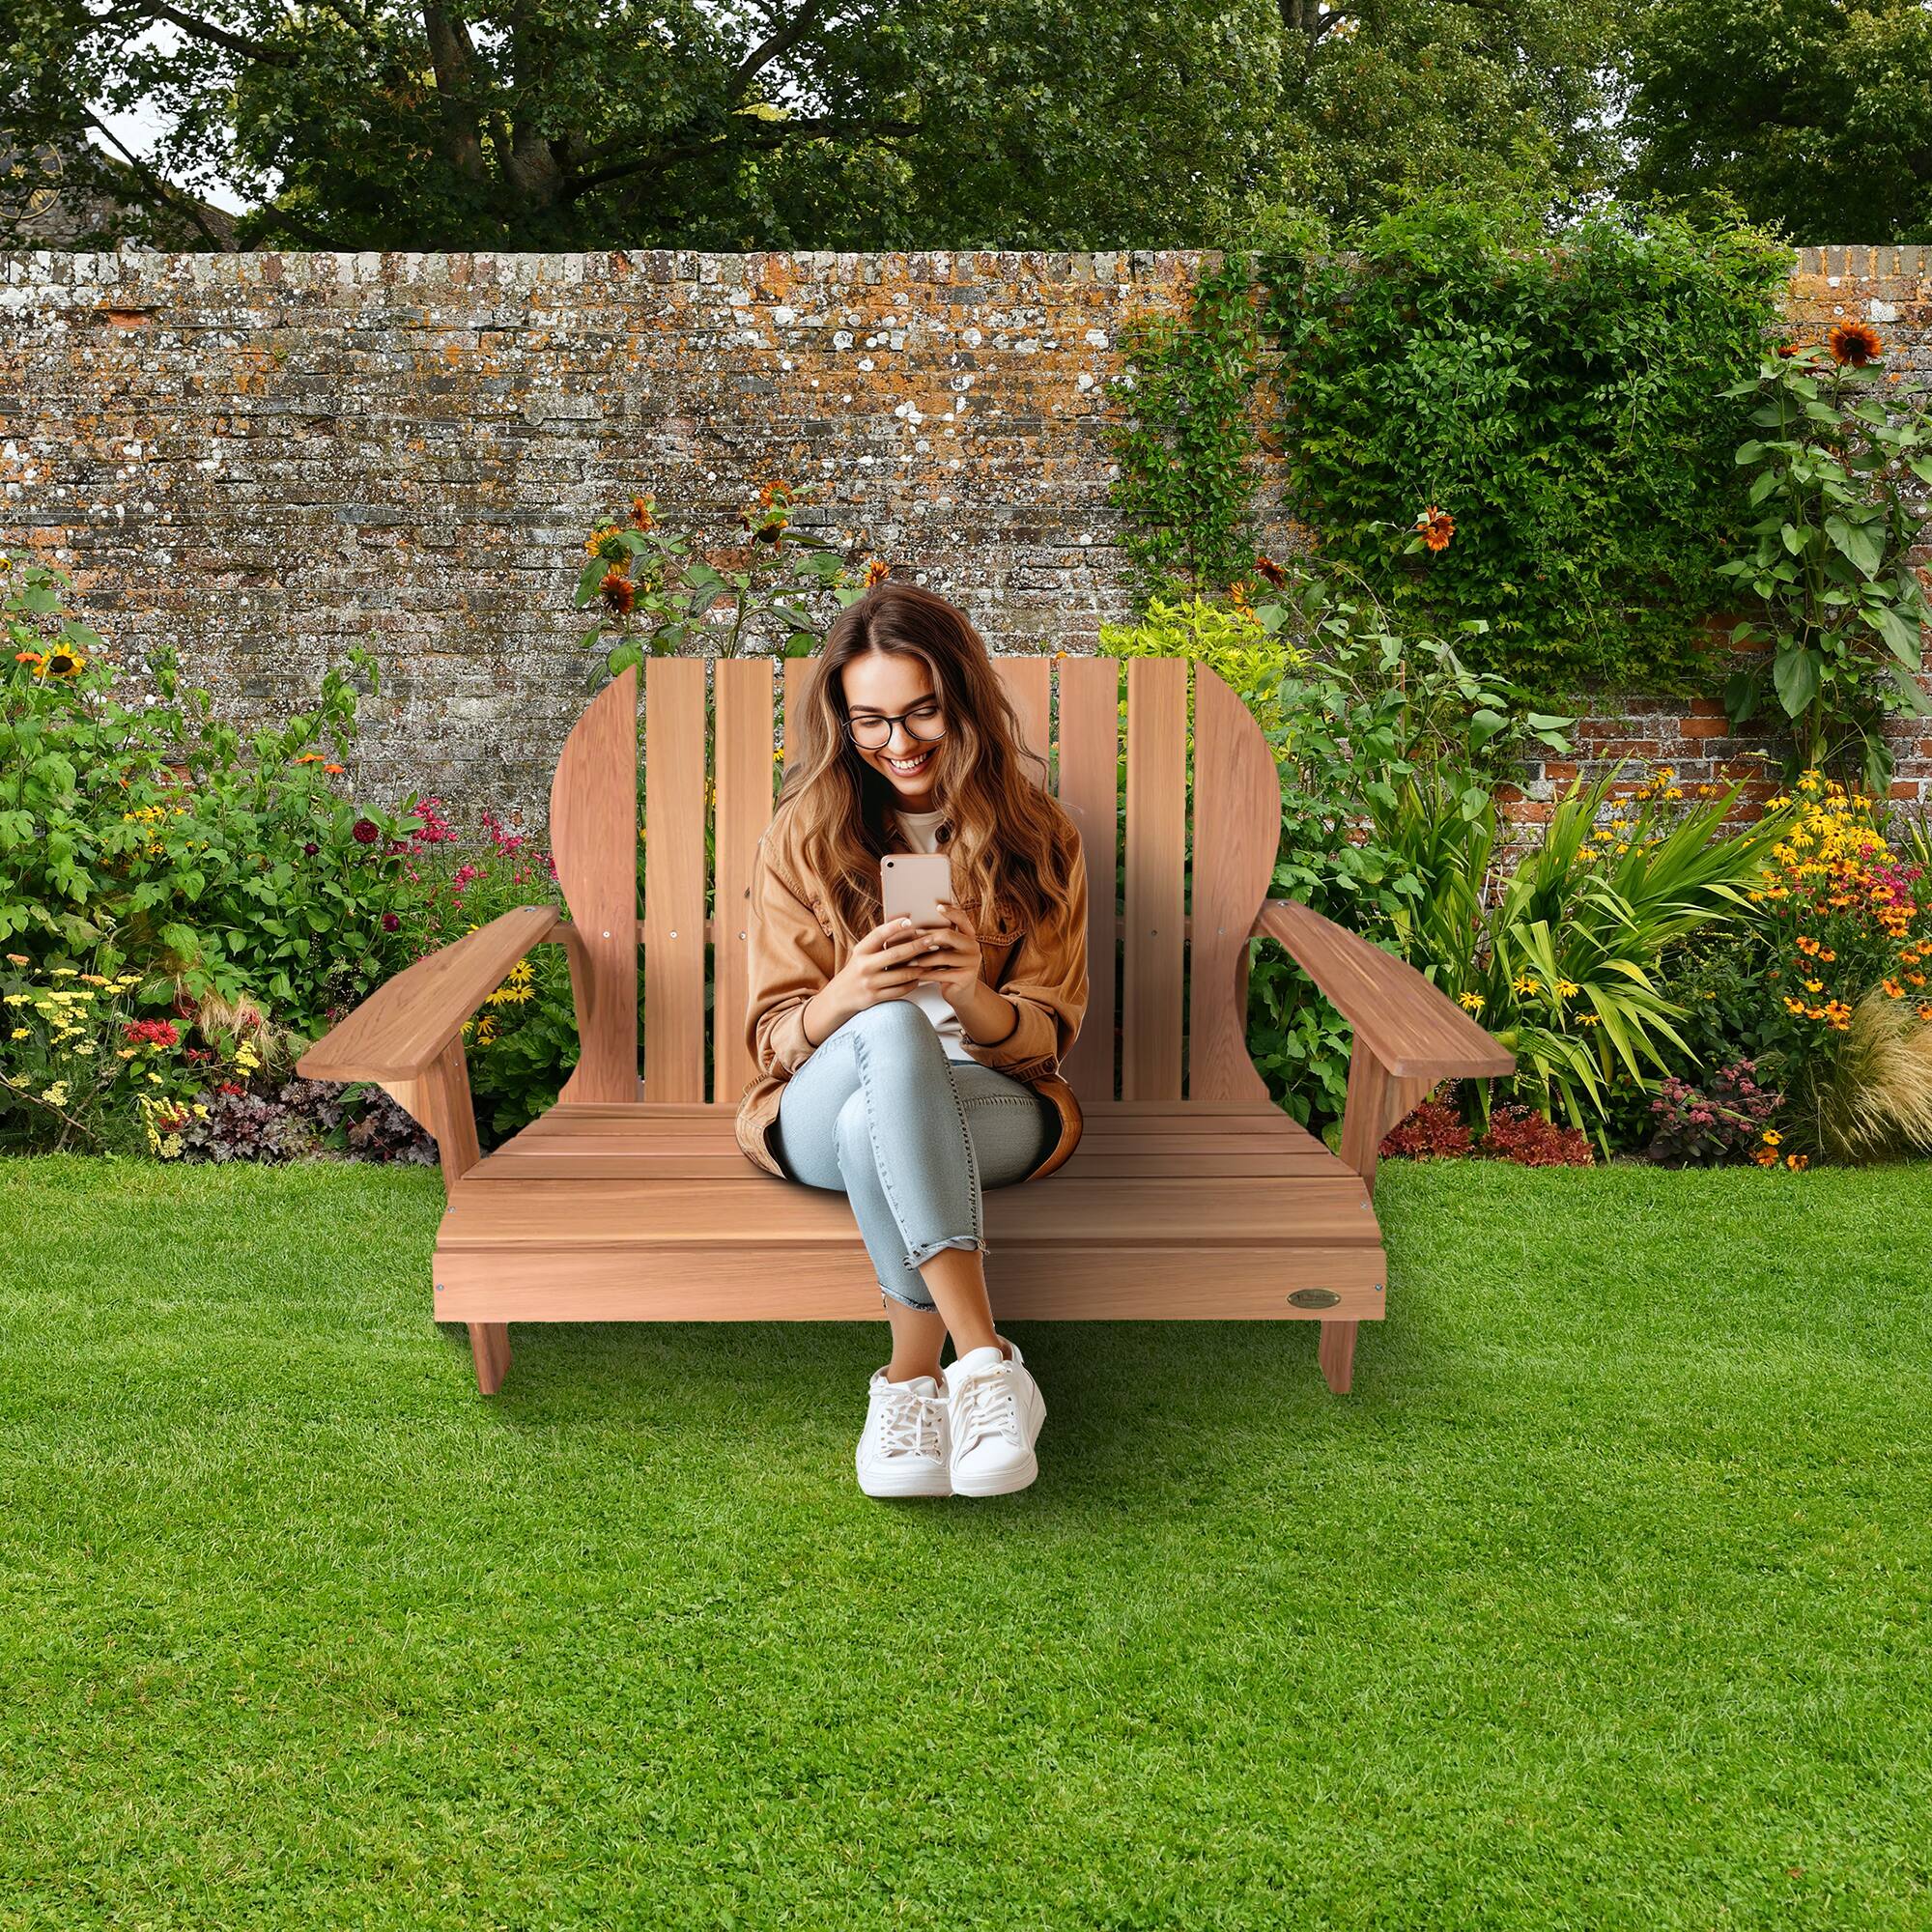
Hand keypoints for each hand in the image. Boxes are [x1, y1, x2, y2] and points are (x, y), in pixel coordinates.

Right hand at [826, 909, 959, 1012]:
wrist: (840, 996)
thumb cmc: (858, 969)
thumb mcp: (863, 952)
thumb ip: (879, 941)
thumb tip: (905, 923)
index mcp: (861, 950)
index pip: (878, 935)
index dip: (894, 927)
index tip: (909, 920)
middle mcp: (864, 966)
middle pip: (895, 955)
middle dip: (916, 946)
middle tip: (932, 940)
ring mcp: (870, 983)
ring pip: (902, 975)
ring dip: (920, 967)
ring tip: (933, 959)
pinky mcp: (875, 997)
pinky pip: (900, 990)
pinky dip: (913, 983)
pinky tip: (921, 976)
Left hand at [913, 901, 988, 1006]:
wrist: (961, 994)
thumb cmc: (948, 969)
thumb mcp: (946, 951)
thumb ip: (937, 939)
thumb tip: (913, 928)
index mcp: (969, 936)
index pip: (962, 918)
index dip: (950, 911)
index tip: (937, 906)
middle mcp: (973, 947)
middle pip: (948, 935)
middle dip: (927, 937)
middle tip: (912, 938)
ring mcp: (972, 962)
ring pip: (942, 956)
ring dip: (923, 958)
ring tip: (909, 960)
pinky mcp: (967, 978)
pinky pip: (942, 973)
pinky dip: (926, 974)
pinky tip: (916, 974)